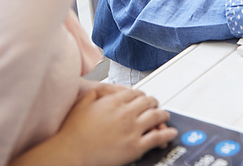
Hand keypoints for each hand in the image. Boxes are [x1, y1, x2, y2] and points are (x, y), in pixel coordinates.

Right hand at [58, 83, 177, 165]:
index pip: (136, 93)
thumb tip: (110, 89)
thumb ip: (98, 91)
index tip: (143, 98)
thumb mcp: (83, 101)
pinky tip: (170, 134)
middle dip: (154, 103)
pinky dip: (166, 135)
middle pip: (148, 102)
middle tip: (155, 105)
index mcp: (114, 101)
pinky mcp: (135, 147)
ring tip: (165, 116)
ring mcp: (132, 129)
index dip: (142, 95)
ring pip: (155, 117)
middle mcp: (125, 112)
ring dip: (163, 115)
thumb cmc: (73, 130)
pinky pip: (156, 138)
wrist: (71, 152)